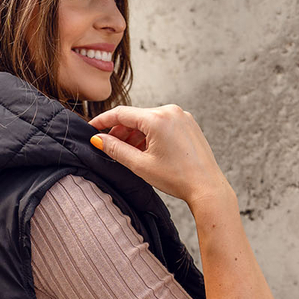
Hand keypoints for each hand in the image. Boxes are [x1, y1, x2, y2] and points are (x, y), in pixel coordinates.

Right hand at [87, 104, 233, 210]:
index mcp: (158, 118)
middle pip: (136, 117)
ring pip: (149, 121)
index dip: (103, 121)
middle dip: (121, 131)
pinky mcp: (188, 124)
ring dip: (136, 135)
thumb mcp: (140, 165)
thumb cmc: (177, 178)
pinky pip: (163, 124)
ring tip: (130, 154)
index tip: (91, 128)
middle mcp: (171, 111)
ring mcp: (182, 116)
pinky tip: (147, 151)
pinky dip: (151, 135)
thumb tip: (98, 140)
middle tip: (109, 148)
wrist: (207, 187)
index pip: (122, 113)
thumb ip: (116, 149)